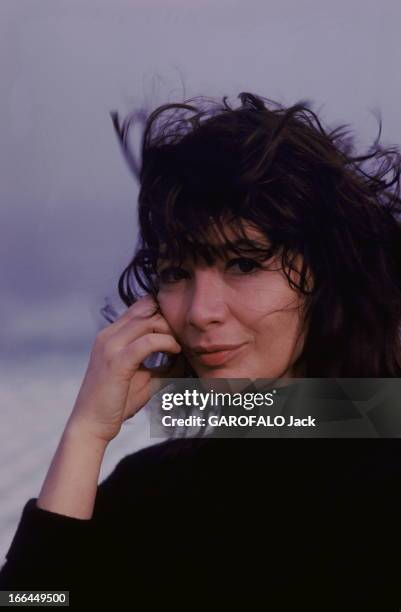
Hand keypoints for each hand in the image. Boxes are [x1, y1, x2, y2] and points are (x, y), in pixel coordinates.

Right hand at [67, 294, 186, 442]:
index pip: (140, 307)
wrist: (91, 425)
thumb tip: (185, 359)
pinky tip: (175, 351)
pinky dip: (166, 342)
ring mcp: (110, 346)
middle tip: (183, 336)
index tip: (178, 328)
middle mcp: (108, 335)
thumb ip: (161, 365)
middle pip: (146, 308)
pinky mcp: (117, 361)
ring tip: (179, 345)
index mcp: (110, 335)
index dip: (162, 312)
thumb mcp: (143, 378)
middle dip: (168, 319)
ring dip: (169, 330)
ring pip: (148, 320)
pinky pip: (148, 341)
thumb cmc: (116, 403)